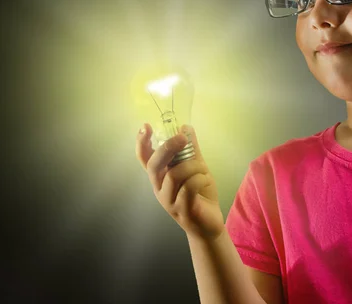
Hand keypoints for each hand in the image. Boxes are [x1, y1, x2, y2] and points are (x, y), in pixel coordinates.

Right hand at [135, 123, 224, 240]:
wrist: (209, 224)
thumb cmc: (200, 195)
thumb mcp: (197, 168)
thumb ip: (191, 150)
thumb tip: (186, 127)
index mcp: (160, 176)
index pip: (144, 159)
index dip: (142, 143)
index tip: (146, 126)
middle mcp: (159, 188)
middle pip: (154, 165)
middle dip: (168, 148)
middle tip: (182, 138)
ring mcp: (168, 200)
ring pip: (174, 175)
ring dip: (192, 166)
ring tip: (202, 170)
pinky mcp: (181, 210)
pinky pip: (188, 188)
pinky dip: (199, 179)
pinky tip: (205, 181)